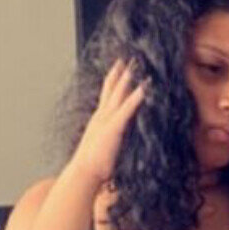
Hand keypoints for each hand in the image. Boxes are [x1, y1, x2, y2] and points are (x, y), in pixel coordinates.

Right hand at [71, 57, 148, 185]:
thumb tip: (118, 142)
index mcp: (100, 120)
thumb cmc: (94, 166)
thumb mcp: (104, 148)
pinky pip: (128, 108)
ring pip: (119, 94)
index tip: (119, 68)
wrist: (84, 172)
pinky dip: (136, 97)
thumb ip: (111, 141)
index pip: (107, 96)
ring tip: (136, 64)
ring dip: (128, 78)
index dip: (113, 81)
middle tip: (127, 57)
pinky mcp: (114, 127)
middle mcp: (102, 116)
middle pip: (112, 89)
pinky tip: (144, 86)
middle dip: (120, 72)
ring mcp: (107, 120)